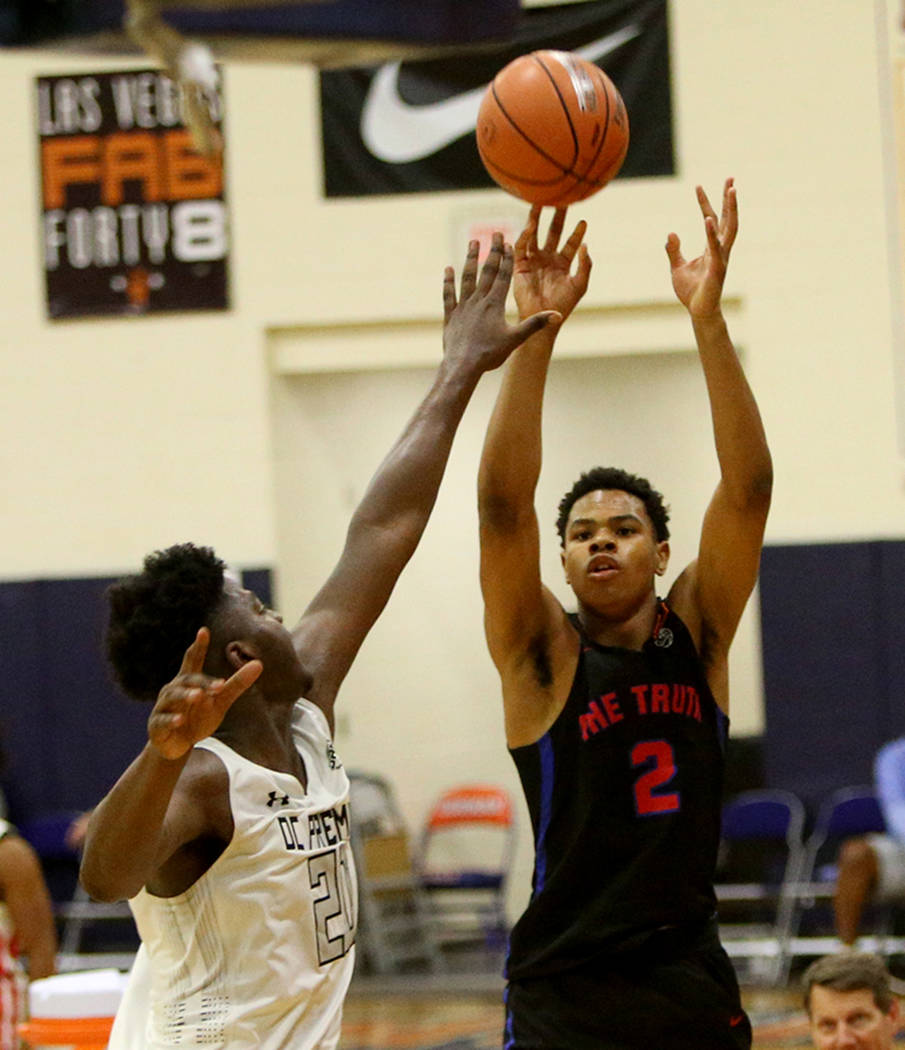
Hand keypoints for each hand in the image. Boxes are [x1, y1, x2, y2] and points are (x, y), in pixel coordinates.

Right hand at [147, 627, 261, 759]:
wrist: (177, 746)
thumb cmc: (198, 718)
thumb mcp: (220, 701)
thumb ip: (237, 684)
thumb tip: (259, 664)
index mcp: (188, 681)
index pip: (192, 660)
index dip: (198, 646)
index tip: (204, 631)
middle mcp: (173, 690)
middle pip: (187, 680)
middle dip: (201, 682)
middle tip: (219, 685)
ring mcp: (164, 707)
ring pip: (173, 697)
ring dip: (185, 696)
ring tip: (198, 696)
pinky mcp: (157, 725)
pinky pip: (163, 721)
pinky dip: (171, 720)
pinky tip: (180, 720)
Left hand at [442, 232, 559, 371]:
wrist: (462, 366)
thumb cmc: (489, 354)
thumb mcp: (515, 339)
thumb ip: (535, 324)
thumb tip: (557, 315)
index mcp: (495, 304)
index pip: (504, 276)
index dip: (508, 258)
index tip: (510, 242)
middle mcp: (478, 300)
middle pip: (487, 271)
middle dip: (493, 251)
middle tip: (495, 233)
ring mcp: (463, 307)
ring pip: (467, 277)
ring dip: (471, 259)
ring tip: (473, 242)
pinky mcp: (451, 316)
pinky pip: (449, 295)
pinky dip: (448, 282)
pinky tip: (448, 269)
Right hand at [513, 206, 591, 322]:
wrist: (543, 319)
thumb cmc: (563, 306)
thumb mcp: (580, 285)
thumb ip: (585, 265)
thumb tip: (585, 245)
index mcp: (562, 264)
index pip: (570, 243)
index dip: (577, 232)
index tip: (584, 221)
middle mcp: (547, 259)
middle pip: (552, 233)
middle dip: (556, 217)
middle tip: (561, 199)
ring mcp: (533, 261)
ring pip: (534, 236)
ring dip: (535, 220)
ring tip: (538, 203)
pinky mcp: (520, 267)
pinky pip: (521, 248)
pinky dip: (524, 237)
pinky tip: (530, 227)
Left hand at [666, 179, 737, 320]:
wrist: (698, 311)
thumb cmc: (691, 291)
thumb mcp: (677, 267)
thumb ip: (674, 250)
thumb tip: (671, 234)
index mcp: (711, 248)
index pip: (710, 220)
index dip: (705, 203)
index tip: (698, 186)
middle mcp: (720, 249)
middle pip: (727, 219)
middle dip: (729, 199)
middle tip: (731, 179)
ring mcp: (721, 257)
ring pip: (729, 228)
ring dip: (731, 208)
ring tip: (731, 190)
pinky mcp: (717, 268)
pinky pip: (715, 247)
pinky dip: (711, 233)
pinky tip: (707, 218)